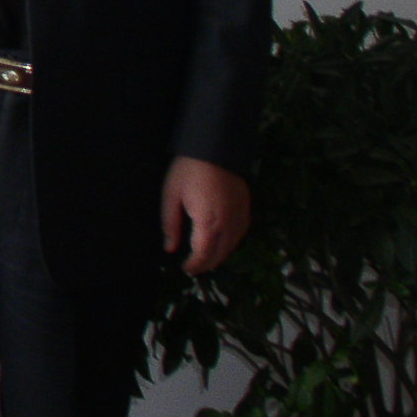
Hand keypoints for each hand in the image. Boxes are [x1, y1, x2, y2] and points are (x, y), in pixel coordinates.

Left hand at [162, 156, 251, 274]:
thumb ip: (170, 225)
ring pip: (232, 247)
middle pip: (220, 255)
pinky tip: (221, 242)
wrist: (214, 148)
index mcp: (208, 222)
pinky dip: (231, 243)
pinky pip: (241, 234)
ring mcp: (240, 217)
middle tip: (193, 266)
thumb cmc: (189, 170)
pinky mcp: (246, 209)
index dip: (194, 266)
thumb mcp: (171, 196)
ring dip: (219, 255)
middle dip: (206, 264)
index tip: (185, 268)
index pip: (203, 255)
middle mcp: (228, 224)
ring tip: (205, 258)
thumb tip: (170, 248)